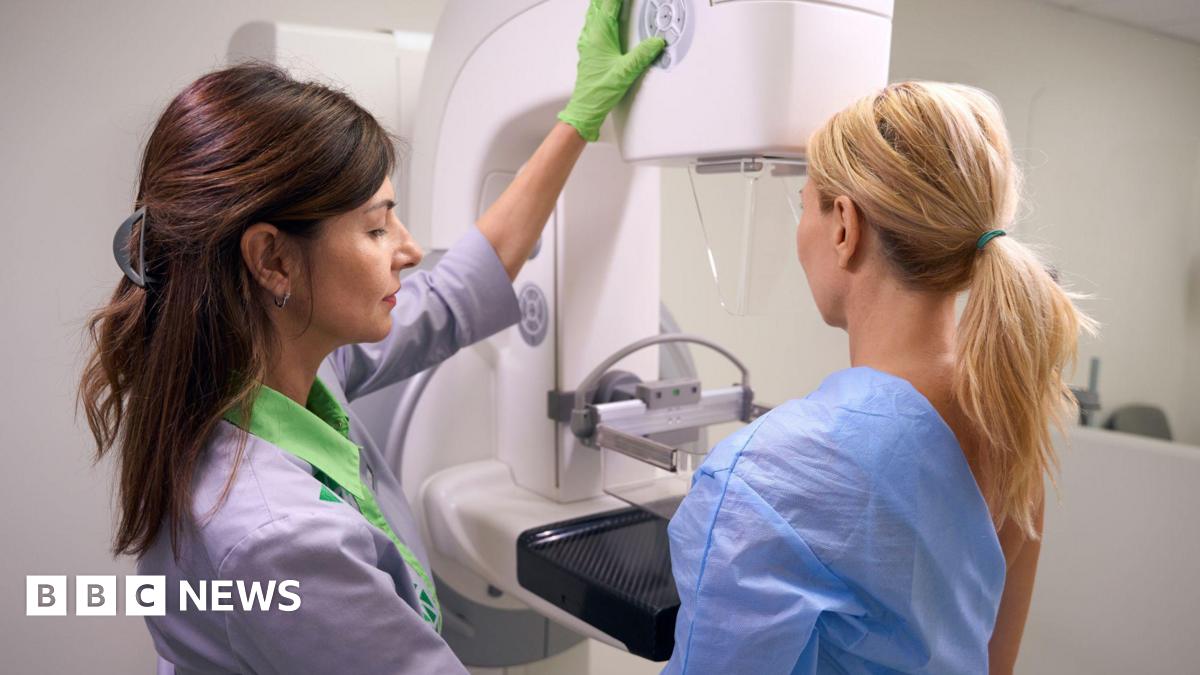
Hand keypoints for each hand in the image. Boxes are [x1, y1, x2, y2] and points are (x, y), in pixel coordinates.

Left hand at [557, 0, 665, 141]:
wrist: (586, 108)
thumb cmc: (599, 92)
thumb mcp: (626, 72)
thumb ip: (642, 55)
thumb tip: (655, 42)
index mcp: (599, 37)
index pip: (609, 6)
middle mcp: (591, 38)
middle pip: (597, 7)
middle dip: (606, 0)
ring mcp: (587, 44)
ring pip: (592, 16)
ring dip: (599, 5)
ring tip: (605, 2)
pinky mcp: (588, 52)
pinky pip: (591, 27)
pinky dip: (596, 17)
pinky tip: (597, 22)